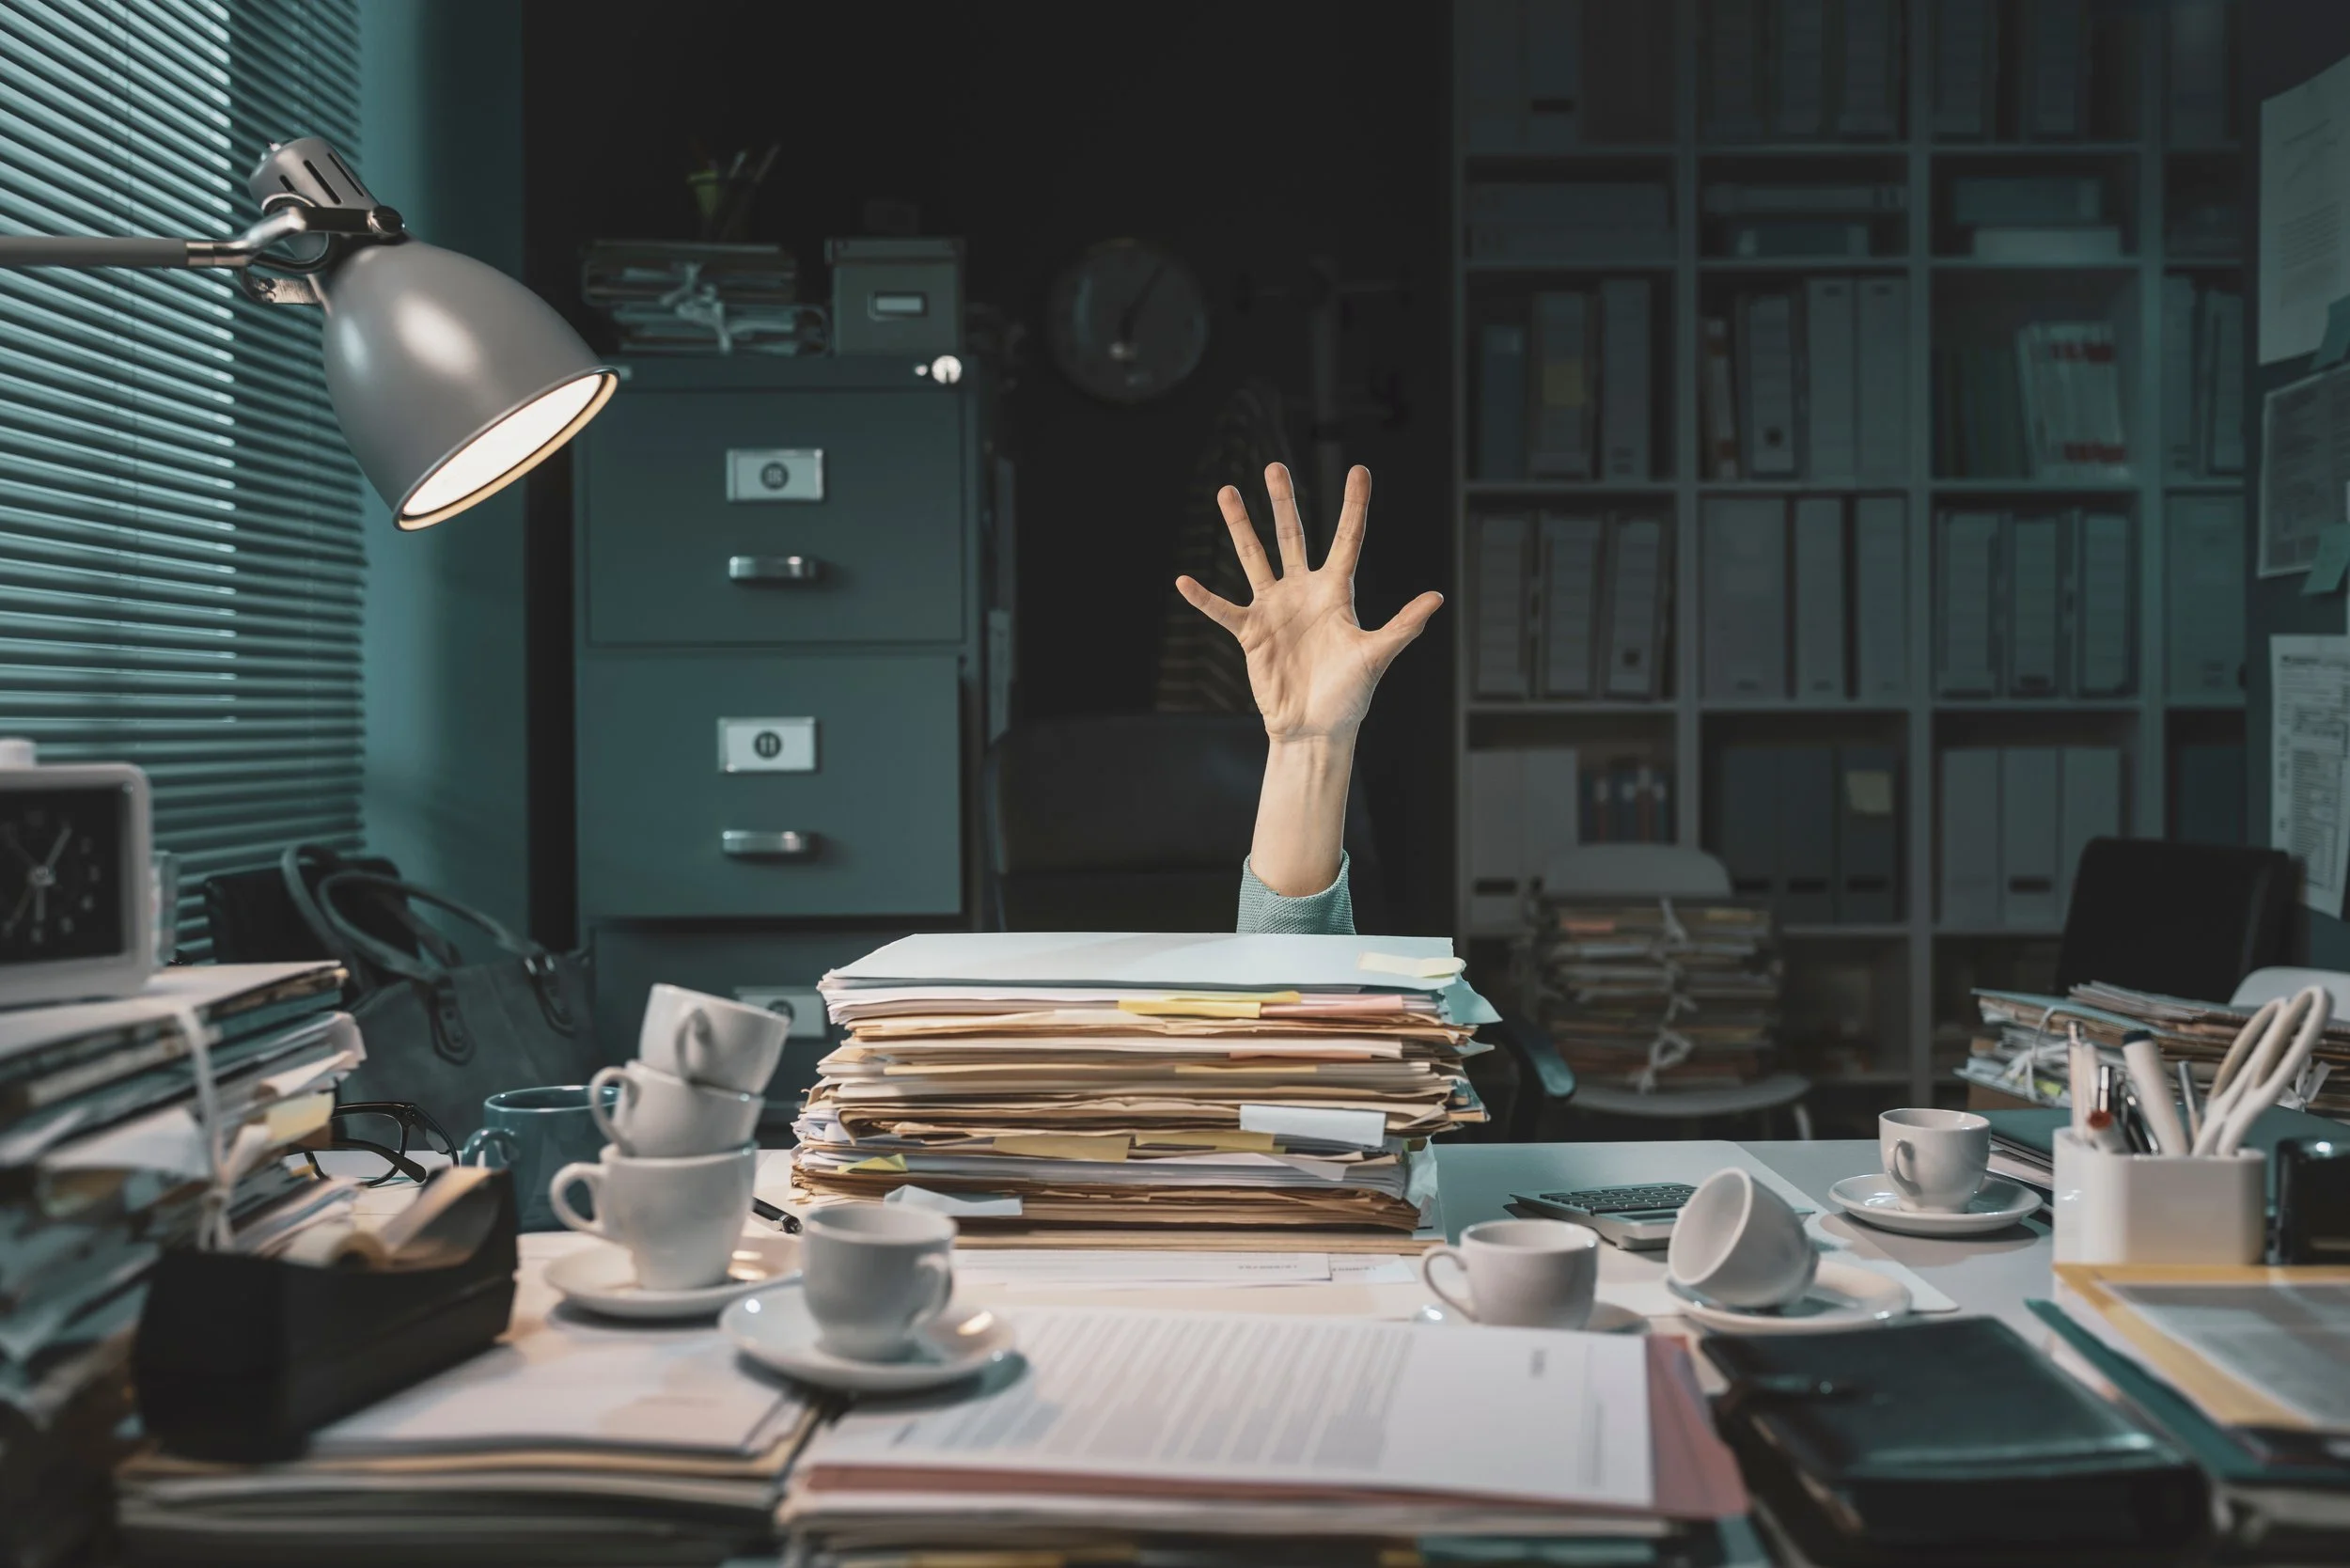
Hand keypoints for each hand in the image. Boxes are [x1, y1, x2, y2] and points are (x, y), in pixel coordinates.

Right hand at [1176, 463, 1442, 740]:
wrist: (1316, 727)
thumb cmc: (1350, 695)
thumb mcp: (1376, 656)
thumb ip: (1402, 626)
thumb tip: (1436, 598)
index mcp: (1336, 593)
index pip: (1348, 540)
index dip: (1354, 505)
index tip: (1359, 470)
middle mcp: (1303, 592)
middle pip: (1291, 536)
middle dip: (1283, 502)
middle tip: (1275, 467)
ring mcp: (1274, 609)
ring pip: (1254, 558)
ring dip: (1240, 527)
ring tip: (1226, 492)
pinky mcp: (1251, 632)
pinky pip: (1223, 610)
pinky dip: (1203, 598)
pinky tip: (1183, 580)